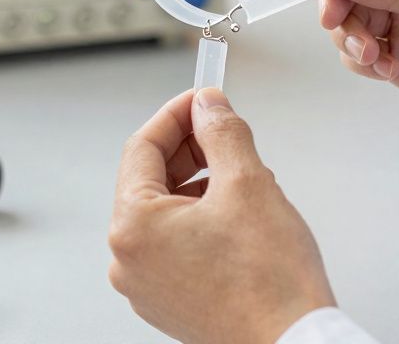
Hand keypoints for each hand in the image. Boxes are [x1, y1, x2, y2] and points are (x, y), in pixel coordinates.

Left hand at [109, 88, 334, 343]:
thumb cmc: (271, 282)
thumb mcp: (249, 182)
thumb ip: (222, 132)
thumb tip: (210, 106)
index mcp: (133, 227)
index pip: (143, 147)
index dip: (177, 114)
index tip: (204, 98)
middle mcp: (128, 259)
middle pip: (150, 179)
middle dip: (191, 150)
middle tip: (226, 130)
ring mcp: (146, 284)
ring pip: (165, 211)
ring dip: (199, 184)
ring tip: (244, 181)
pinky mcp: (169, 300)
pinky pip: (175, 243)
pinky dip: (201, 218)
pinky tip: (238, 216)